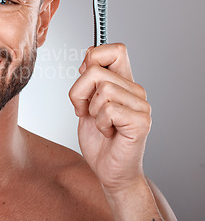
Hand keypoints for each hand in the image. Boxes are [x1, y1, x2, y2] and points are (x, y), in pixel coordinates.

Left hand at [69, 43, 151, 192]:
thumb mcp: (86, 103)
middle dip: (78, 92)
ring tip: (100, 123)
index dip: (94, 57)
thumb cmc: (98, 139)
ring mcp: (141, 105)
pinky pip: (108, 109)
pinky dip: (100, 123)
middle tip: (85, 111)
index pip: (116, 49)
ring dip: (91, 110)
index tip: (84, 79)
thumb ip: (89, 80)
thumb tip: (88, 56)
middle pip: (94, 70)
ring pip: (102, 89)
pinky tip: (108, 132)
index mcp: (123, 82)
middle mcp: (135, 90)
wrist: (109, 171)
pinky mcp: (141, 121)